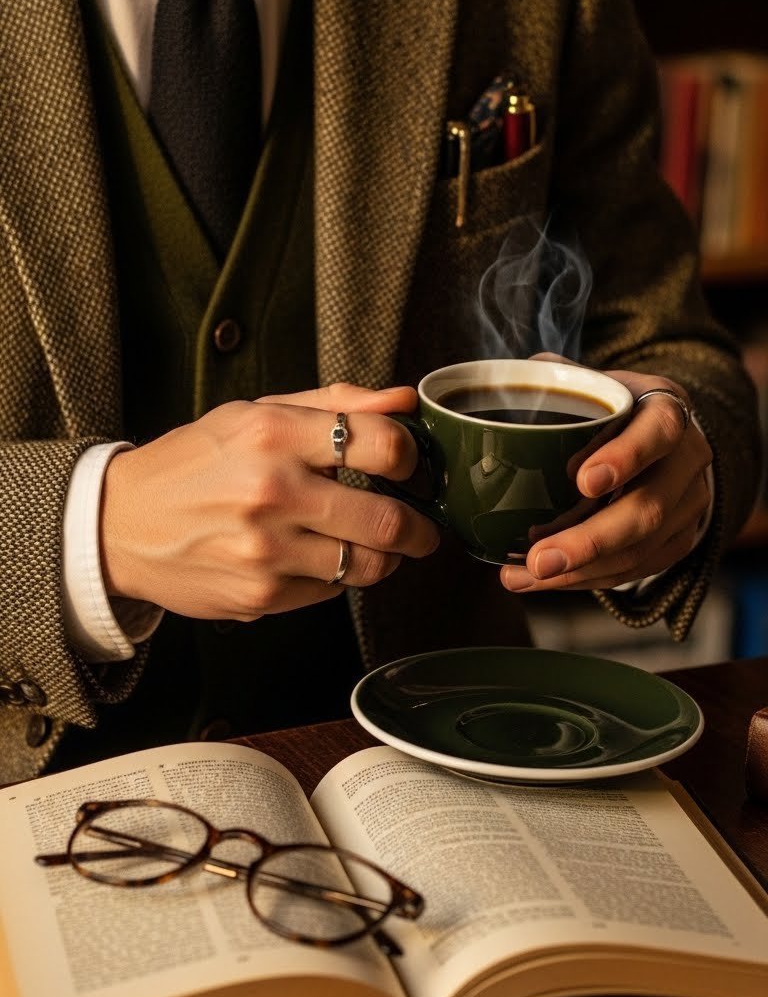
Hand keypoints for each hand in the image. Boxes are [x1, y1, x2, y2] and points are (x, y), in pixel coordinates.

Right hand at [99, 385, 438, 620]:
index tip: (409, 465)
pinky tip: (322, 559)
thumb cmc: (194, 463)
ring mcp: (266, 551)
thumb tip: (404, 400)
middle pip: (389, 519)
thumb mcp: (256, 413)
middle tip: (424, 527)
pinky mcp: (260, 596)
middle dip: (421, 527)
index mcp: (273, 434)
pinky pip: (331, 592)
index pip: (383, 444)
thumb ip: (335, 403)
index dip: (410, 457)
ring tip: (382, 547)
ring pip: (367, 565)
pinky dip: (338, 577)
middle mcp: (272, 492)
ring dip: (388, 558)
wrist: (120, 525)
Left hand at [499, 366, 712, 594]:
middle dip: (591, 540)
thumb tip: (500, 387)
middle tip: (539, 557)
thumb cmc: (605, 408)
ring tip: (526, 574)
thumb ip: (548, 378)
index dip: (626, 457)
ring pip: (641, 549)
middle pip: (650, 508)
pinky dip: (586, 580)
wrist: (654, 438)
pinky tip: (542, 579)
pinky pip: (635, 570)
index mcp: (666, 409)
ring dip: (580, 570)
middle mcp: (688, 458)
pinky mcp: (678, 541)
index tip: (582, 481)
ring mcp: (688, 505)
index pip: (659, 431)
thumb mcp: (584, 380)